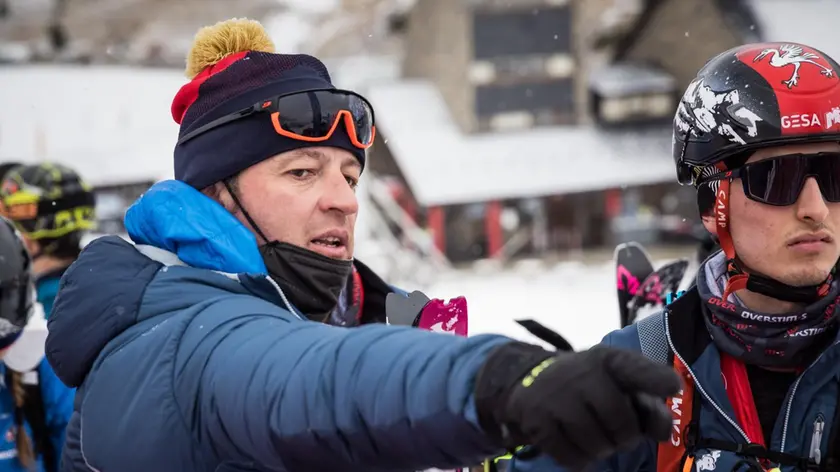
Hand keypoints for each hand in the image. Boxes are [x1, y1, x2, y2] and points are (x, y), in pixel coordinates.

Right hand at [475, 343, 680, 469]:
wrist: (531, 381)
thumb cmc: (589, 387)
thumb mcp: (618, 385)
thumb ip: (648, 407)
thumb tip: (664, 432)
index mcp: (609, 361)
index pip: (634, 368)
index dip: (654, 379)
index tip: (673, 387)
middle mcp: (581, 373)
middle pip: (621, 423)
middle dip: (625, 437)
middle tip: (617, 433)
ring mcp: (555, 397)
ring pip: (597, 446)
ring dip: (602, 451)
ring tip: (595, 437)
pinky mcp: (537, 421)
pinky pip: (572, 458)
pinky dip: (580, 460)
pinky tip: (576, 444)